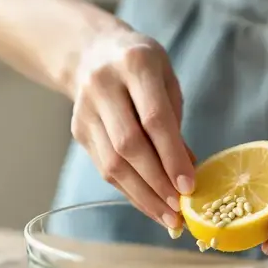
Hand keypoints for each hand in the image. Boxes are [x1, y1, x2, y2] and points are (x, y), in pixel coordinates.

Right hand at [70, 27, 196, 229]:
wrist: (91, 51)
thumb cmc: (140, 65)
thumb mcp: (166, 79)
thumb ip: (175, 121)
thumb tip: (187, 170)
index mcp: (135, 64)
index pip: (154, 119)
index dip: (172, 156)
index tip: (189, 186)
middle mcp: (104, 85)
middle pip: (129, 145)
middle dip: (157, 183)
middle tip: (179, 209)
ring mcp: (85, 110)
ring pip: (113, 163)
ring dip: (142, 195)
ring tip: (166, 216)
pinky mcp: (78, 131)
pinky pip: (105, 168)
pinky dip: (129, 190)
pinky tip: (149, 204)